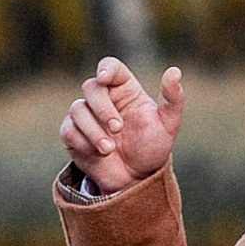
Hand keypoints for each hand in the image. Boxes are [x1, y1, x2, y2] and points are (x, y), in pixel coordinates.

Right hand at [60, 58, 184, 192]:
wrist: (135, 178)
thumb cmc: (152, 147)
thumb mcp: (168, 124)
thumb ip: (173, 98)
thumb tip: (175, 71)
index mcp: (124, 89)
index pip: (111, 67)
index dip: (105, 68)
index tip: (104, 78)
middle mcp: (103, 98)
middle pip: (91, 87)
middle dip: (103, 109)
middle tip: (118, 128)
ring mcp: (86, 116)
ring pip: (77, 109)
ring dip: (93, 130)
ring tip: (109, 149)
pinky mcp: (73, 134)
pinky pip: (68, 130)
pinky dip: (83, 142)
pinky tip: (98, 153)